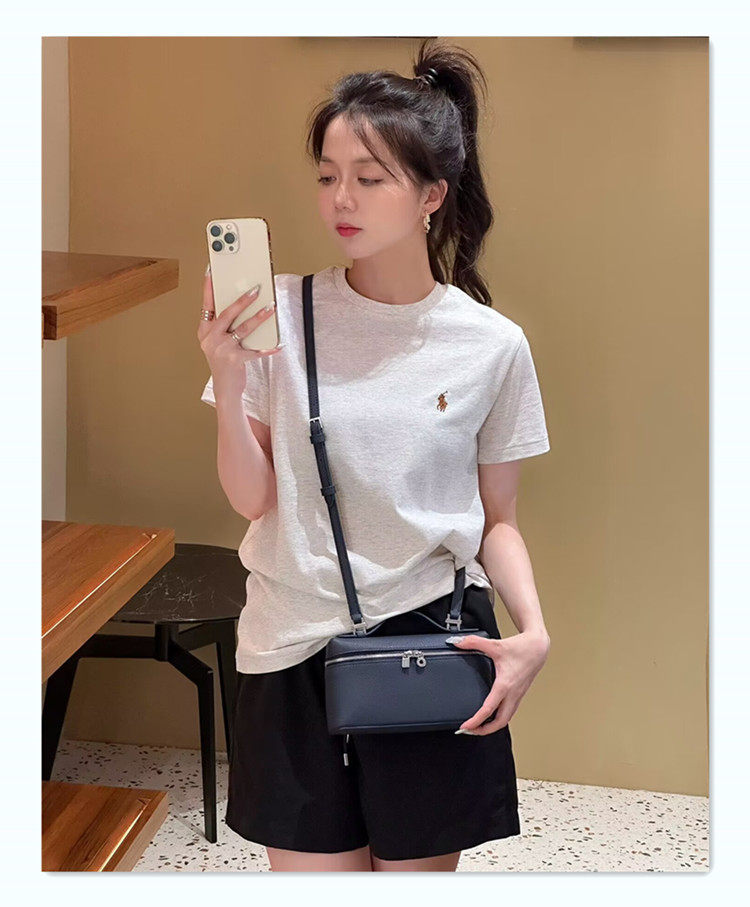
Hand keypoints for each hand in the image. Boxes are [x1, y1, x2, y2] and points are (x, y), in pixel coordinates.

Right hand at [197, 265, 281, 401]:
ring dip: (259, 317)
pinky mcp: (235, 360)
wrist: (224, 388)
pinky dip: (268, 347)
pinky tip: (278, 344)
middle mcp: (210, 338)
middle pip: (227, 314)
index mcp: (204, 330)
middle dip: (242, 300)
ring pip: (243, 329)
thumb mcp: (217, 341)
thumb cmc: (223, 361)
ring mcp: (222, 349)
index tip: (211, 271)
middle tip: (255, 289)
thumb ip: (223, 325)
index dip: (208, 288)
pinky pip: (255, 351)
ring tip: (271, 307)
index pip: (207, 305)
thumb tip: (241, 303)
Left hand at [450, 630, 550, 734]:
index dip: (476, 721)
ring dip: (492, 726)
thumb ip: (474, 643)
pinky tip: (491, 715)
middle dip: (484, 730)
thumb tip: (457, 643)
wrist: (538, 647)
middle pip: (500, 722)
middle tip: (469, 731)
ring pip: (506, 718)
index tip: (465, 726)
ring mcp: (517, 696)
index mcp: (505, 685)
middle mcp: (512, 694)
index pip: (489, 709)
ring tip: (478, 727)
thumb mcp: (495, 645)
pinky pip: (509, 712)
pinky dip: (499, 718)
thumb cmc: (521, 648)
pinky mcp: (519, 694)